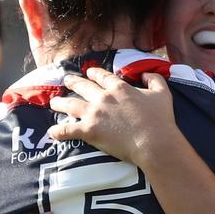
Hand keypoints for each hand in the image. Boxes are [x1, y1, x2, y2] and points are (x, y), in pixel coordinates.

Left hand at [52, 68, 179, 166]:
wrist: (153, 141)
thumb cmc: (160, 119)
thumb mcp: (162, 93)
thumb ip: (155, 79)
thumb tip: (147, 73)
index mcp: (119, 88)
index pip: (102, 76)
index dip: (94, 73)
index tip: (89, 72)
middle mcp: (103, 97)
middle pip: (83, 86)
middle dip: (73, 82)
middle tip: (66, 80)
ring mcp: (94, 113)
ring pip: (70, 104)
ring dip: (60, 103)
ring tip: (53, 103)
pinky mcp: (89, 130)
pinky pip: (68, 129)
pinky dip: (58, 131)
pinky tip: (51, 132)